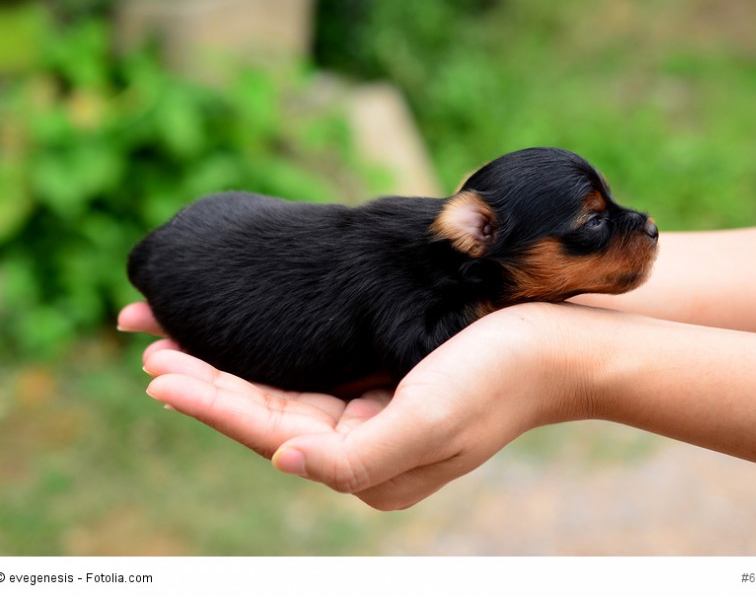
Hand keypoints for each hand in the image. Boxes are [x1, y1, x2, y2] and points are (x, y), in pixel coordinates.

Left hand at [118, 302, 583, 509]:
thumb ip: (356, 456)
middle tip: (146, 342)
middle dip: (206, 380)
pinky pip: (309, 367)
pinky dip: (267, 352)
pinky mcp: (381, 377)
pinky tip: (240, 338)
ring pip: (281, 388)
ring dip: (228, 364)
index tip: (158, 370)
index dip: (212, 402)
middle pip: (266, 412)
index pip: (273, 434)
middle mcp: (363, 444)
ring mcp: (370, 410)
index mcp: (371, 466)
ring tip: (173, 337)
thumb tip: (284, 458)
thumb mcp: (432, 423)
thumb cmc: (502, 377)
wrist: (560, 344)